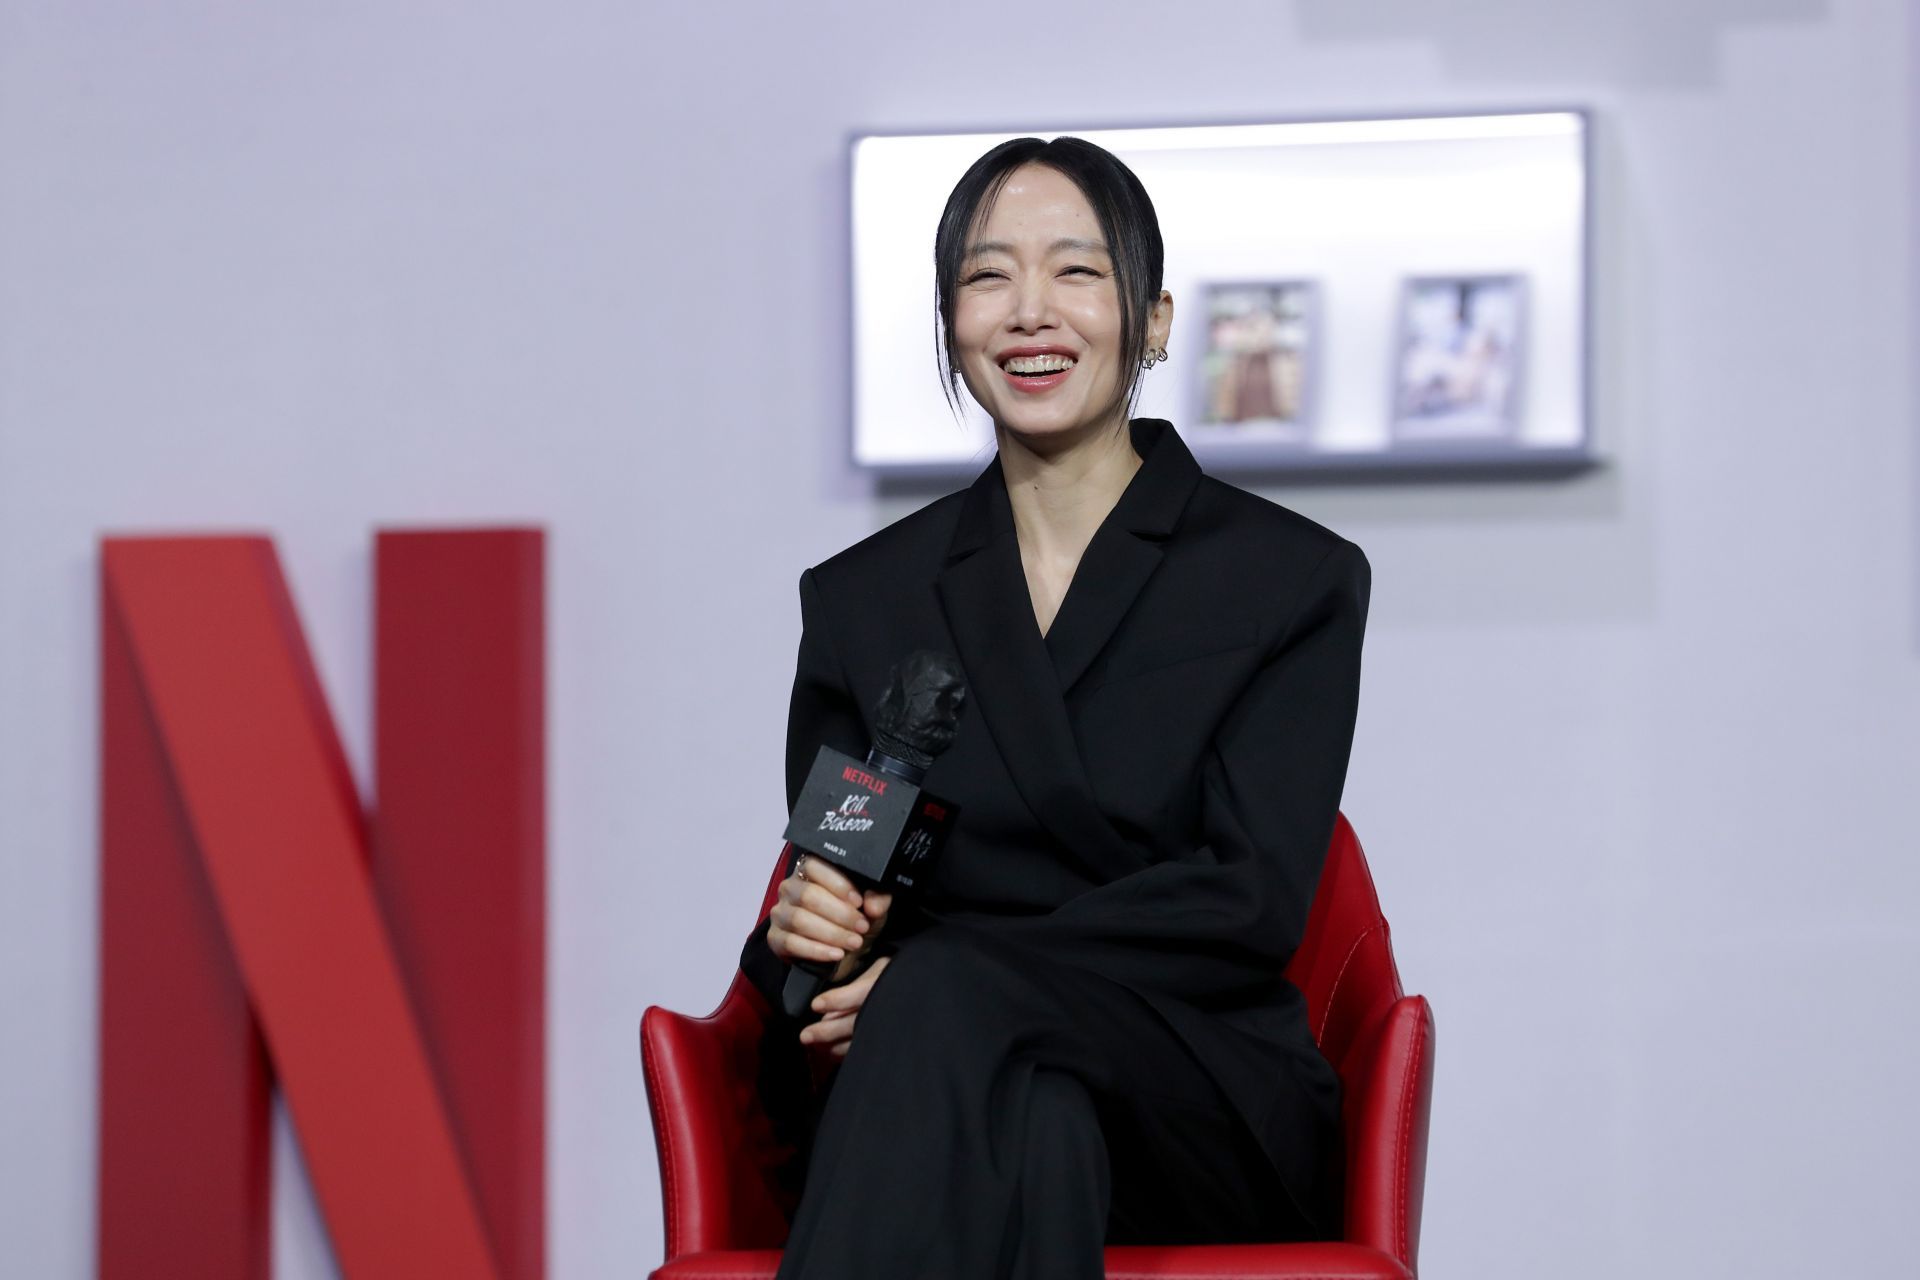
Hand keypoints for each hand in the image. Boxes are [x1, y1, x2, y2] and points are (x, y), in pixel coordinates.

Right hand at [766, 854, 892, 983]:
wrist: (843, 952)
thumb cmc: (853, 921)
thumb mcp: (872, 908)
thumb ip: (878, 900)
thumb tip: (873, 905)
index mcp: (809, 872)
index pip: (814, 866)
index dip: (837, 883)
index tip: (858, 901)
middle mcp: (790, 888)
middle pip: (808, 895)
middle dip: (839, 913)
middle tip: (861, 926)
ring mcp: (780, 913)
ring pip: (799, 919)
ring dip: (831, 933)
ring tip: (853, 942)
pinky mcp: (775, 939)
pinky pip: (791, 943)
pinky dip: (817, 950)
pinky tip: (836, 954)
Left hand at [798, 954, 891, 1056]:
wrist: (930, 988)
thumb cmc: (901, 974)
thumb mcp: (882, 968)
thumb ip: (858, 984)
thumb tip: (826, 1005)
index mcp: (889, 983)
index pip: (859, 993)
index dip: (837, 1000)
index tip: (815, 1004)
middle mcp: (891, 1007)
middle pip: (856, 1022)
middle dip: (828, 1031)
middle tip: (805, 1035)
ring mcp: (894, 1025)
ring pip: (860, 1040)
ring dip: (834, 1045)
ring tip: (814, 1045)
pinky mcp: (894, 1039)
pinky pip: (868, 1049)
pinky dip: (848, 1052)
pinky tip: (833, 1052)